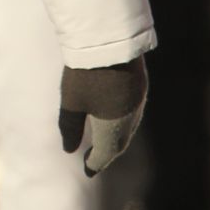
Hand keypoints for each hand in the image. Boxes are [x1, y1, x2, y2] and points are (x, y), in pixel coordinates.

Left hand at [59, 58, 147, 177]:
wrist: (110, 38)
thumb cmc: (86, 74)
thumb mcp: (72, 102)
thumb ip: (70, 127)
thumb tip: (69, 150)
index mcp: (115, 127)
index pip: (106, 153)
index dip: (96, 163)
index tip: (88, 171)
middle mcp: (131, 117)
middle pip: (120, 141)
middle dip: (108, 152)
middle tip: (95, 159)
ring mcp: (138, 99)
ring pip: (129, 126)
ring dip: (116, 136)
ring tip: (102, 140)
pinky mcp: (140, 84)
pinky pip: (133, 111)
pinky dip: (122, 120)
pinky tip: (114, 115)